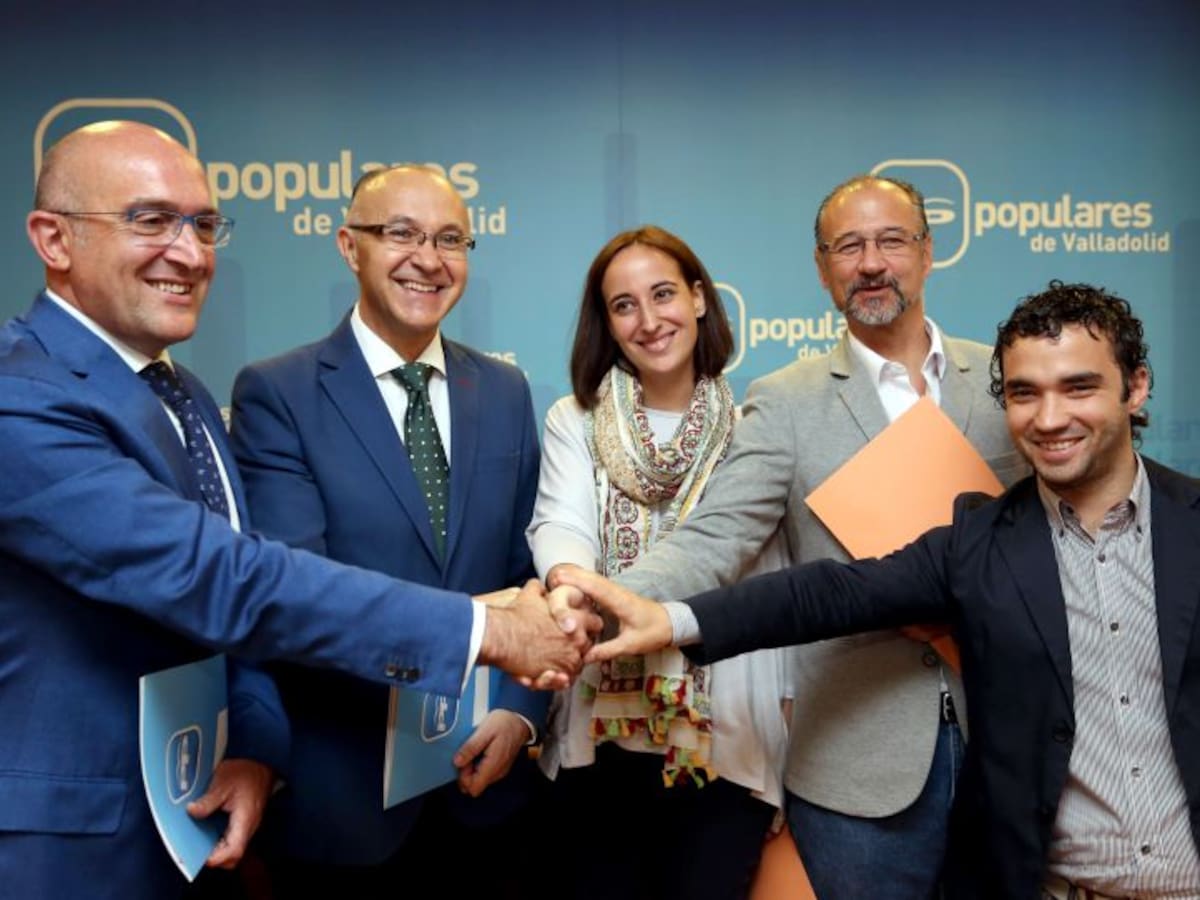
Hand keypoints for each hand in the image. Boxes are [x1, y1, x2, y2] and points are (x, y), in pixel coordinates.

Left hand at [186, 758, 273, 868]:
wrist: (261, 759)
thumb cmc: (245, 770)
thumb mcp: (223, 782)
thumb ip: (208, 800)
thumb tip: (191, 812)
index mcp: (245, 819)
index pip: (234, 851)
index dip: (216, 858)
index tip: (199, 856)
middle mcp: (249, 826)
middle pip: (234, 856)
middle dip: (215, 857)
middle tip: (196, 848)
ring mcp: (248, 824)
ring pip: (233, 848)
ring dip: (216, 848)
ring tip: (199, 838)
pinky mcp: (245, 820)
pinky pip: (232, 837)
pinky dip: (219, 838)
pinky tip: (208, 827)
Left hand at [453, 710, 528, 796]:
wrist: (520, 721)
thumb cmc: (504, 723)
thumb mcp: (485, 731)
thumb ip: (471, 747)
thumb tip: (457, 762)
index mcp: (493, 765)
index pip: (474, 788)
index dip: (463, 777)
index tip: (462, 761)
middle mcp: (497, 773)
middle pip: (475, 786)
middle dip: (465, 773)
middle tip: (466, 754)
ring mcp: (499, 771)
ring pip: (479, 780)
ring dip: (471, 769)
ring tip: (473, 750)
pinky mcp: (499, 767)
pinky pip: (484, 773)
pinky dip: (477, 765)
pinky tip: (479, 751)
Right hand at [478, 579, 583, 689]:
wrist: (501, 636)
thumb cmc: (515, 617)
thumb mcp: (529, 594)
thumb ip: (539, 589)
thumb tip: (538, 587)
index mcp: (576, 620)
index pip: (596, 623)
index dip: (586, 624)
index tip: (579, 626)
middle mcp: (576, 641)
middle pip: (589, 645)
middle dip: (578, 645)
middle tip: (564, 643)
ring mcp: (568, 659)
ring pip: (577, 664)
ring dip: (568, 662)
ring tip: (553, 658)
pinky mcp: (556, 675)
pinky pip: (565, 680)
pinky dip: (558, 678)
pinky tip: (547, 671)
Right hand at [553, 568, 672, 662]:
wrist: (671, 623)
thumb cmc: (653, 633)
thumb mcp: (631, 645)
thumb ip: (607, 650)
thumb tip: (585, 658)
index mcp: (620, 602)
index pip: (596, 588)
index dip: (578, 582)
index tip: (560, 579)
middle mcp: (617, 593)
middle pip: (593, 579)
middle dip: (574, 576)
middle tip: (553, 574)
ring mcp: (617, 592)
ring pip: (595, 580)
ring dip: (578, 576)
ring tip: (558, 575)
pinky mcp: (616, 595)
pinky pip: (598, 585)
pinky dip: (585, 581)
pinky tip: (574, 582)